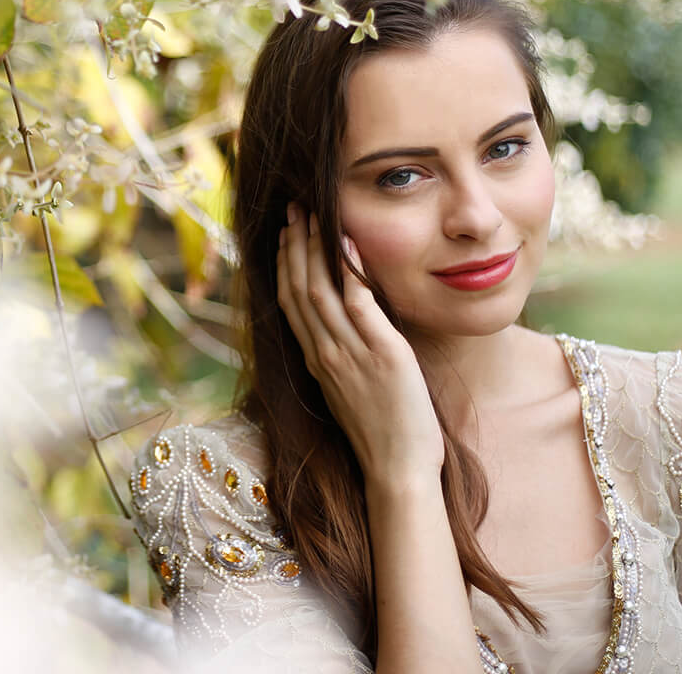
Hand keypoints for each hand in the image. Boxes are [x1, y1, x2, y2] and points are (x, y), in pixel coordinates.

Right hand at [276, 204, 443, 486]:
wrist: (396, 469)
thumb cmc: (382, 435)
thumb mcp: (351, 392)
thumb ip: (343, 359)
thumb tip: (347, 330)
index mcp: (316, 361)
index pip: (290, 303)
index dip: (285, 266)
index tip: (285, 236)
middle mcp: (324, 353)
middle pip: (298, 288)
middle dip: (294, 245)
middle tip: (293, 210)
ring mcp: (349, 353)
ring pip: (319, 289)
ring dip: (313, 247)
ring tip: (312, 215)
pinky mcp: (381, 353)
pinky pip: (358, 302)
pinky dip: (350, 269)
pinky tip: (348, 243)